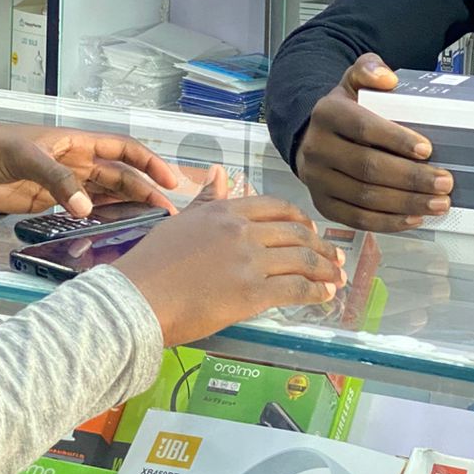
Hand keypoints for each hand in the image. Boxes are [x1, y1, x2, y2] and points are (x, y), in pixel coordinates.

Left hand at [0, 121, 178, 217]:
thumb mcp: (28, 157)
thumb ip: (58, 181)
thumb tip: (86, 209)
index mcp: (77, 143)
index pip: (123, 150)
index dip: (149, 162)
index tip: (170, 181)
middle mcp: (77, 163)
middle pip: (120, 177)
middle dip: (145, 193)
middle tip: (168, 216)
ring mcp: (65, 185)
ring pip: (106, 196)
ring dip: (127, 209)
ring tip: (149, 227)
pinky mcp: (50, 205)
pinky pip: (83, 212)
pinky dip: (99, 221)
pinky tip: (112, 234)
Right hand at [118, 194, 344, 347]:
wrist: (136, 299)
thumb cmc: (152, 264)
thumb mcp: (181, 220)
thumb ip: (206, 199)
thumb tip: (219, 173)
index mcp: (225, 211)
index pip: (276, 207)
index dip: (300, 219)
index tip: (312, 231)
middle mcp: (242, 230)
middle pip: (295, 232)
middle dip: (321, 246)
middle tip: (335, 258)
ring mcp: (249, 261)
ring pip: (302, 259)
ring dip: (325, 269)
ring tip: (337, 277)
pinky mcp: (252, 293)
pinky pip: (296, 288)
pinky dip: (316, 291)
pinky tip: (325, 296)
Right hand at [295, 55, 452, 231]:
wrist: (312, 135)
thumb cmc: (344, 110)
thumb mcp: (353, 81)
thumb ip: (369, 70)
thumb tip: (387, 79)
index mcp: (326, 113)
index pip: (363, 127)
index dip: (396, 140)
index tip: (427, 150)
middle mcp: (317, 147)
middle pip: (367, 167)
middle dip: (411, 178)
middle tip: (444, 182)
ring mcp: (317, 179)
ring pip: (365, 197)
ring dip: (406, 203)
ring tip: (438, 203)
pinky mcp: (323, 204)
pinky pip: (357, 219)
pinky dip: (388, 222)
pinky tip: (413, 218)